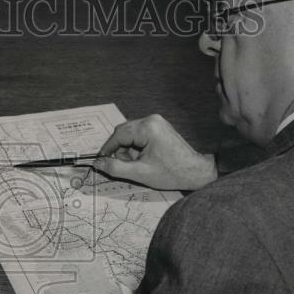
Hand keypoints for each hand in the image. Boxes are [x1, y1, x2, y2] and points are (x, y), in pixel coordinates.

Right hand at [94, 114, 216, 190]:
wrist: (195, 172)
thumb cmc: (171, 173)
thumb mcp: (139, 173)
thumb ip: (115, 168)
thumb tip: (98, 163)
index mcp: (148, 128)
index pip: (118, 134)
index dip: (107, 148)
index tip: (101, 160)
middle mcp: (152, 120)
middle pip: (123, 132)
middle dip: (120, 150)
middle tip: (125, 165)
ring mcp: (157, 122)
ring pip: (130, 134)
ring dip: (129, 149)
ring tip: (138, 164)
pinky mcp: (159, 127)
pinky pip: (139, 134)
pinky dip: (136, 147)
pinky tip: (144, 159)